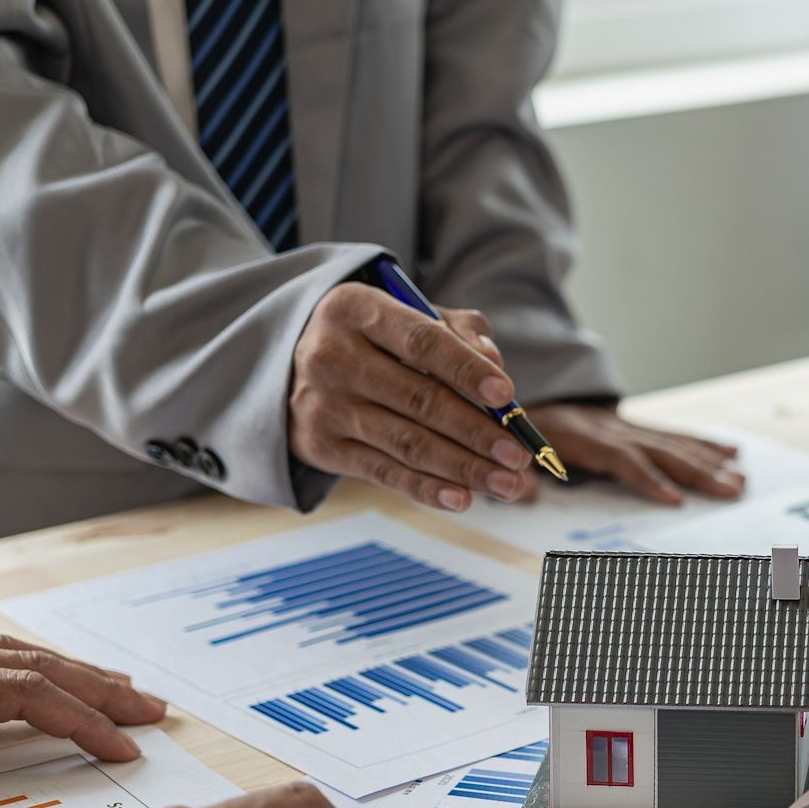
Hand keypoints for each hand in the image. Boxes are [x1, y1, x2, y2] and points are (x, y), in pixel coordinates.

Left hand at [0, 636, 166, 807]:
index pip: (25, 693)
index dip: (81, 720)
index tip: (121, 747)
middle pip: (34, 665)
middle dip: (99, 690)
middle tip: (149, 709)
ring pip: (15, 654)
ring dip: (73, 672)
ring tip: (116, 688)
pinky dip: (35, 667)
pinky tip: (48, 678)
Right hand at [288, 284, 541, 512]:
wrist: (289, 362)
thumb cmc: (372, 336)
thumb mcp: (407, 313)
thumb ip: (457, 329)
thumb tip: (494, 362)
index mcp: (356, 310)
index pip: (421, 342)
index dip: (466, 370)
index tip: (506, 395)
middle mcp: (332, 357)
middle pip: (420, 400)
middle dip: (477, 432)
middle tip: (519, 455)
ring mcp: (323, 405)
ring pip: (407, 443)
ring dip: (464, 468)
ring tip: (508, 483)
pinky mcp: (320, 446)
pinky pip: (383, 472)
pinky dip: (427, 488)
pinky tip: (463, 497)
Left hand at [523, 405, 744, 504]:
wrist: (516, 397)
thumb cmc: (511, 434)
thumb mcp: (504, 451)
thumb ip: (515, 475)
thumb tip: (524, 492)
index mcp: (575, 435)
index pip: (618, 458)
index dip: (646, 477)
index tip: (674, 499)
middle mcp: (606, 427)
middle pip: (657, 449)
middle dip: (697, 471)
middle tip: (730, 489)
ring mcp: (622, 425)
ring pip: (671, 443)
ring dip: (708, 462)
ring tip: (738, 478)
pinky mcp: (631, 426)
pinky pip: (671, 434)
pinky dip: (702, 443)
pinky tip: (729, 451)